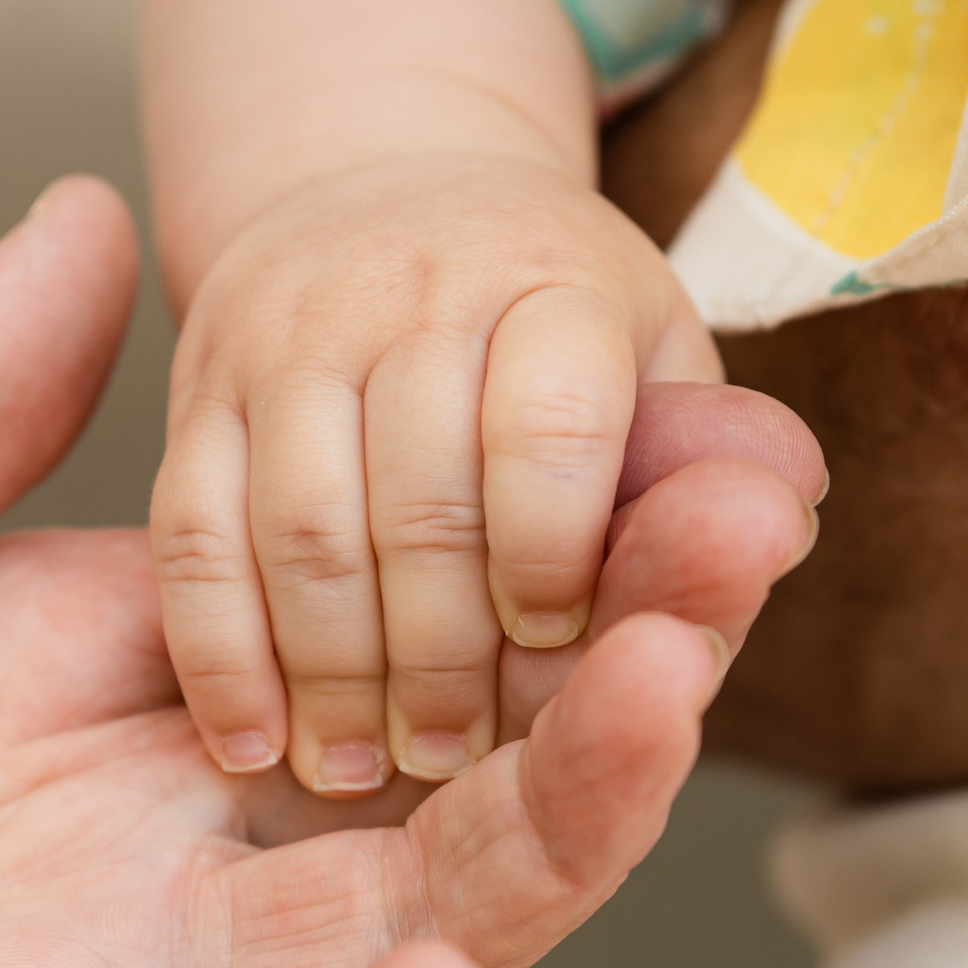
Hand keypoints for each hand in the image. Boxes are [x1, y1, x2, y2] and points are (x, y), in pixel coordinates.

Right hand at [151, 153, 722, 796]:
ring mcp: (290, 332)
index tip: (556, 641)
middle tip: (457, 759)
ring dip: (337, 672)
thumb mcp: (649, 372)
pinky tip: (257, 734)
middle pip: (422, 502)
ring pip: (303, 530)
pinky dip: (224, 651)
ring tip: (362, 767)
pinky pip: (197, 534)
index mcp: (552, 279)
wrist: (382, 200)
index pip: (553, 426)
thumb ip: (696, 472)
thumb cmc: (545, 341)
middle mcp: (413, 286)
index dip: (558, 554)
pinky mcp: (198, 387)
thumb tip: (770, 517)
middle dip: (445, 656)